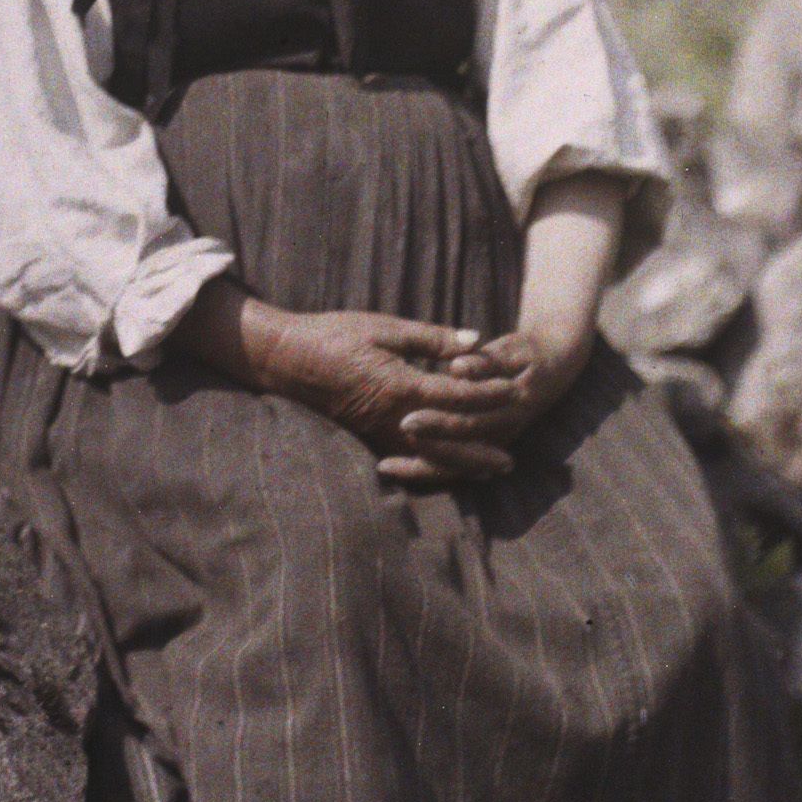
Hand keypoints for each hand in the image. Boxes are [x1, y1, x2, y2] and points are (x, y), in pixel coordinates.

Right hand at [266, 310, 521, 478]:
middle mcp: (392, 417)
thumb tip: (476, 341)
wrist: (285, 358)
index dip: (489, 394)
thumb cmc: (335, 335)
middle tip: (509, 461)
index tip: (515, 391)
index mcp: (401, 386)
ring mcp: (377, 432)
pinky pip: (404, 458)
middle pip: (447, 442)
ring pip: (427, 457)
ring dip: (458, 465)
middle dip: (480, 450)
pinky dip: (428, 466)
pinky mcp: (366, 436)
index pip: (456, 396)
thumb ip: (432, 339)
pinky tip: (442, 469)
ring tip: (485, 472)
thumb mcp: (385, 328)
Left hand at [377, 324, 593, 486]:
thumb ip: (487, 361)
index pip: (470, 423)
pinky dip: (430, 466)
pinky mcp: (487, 445)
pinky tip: (400, 465)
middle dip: (422, 455)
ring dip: (423, 469)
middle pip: (459, 454)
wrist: (557, 366)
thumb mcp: (515, 350)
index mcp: (511, 409)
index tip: (407, 421)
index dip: (438, 425)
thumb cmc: (531, 352)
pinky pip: (456, 464)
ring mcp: (496, 443)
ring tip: (387, 467)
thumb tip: (458, 368)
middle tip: (386, 460)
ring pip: (457, 468)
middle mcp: (504, 434)